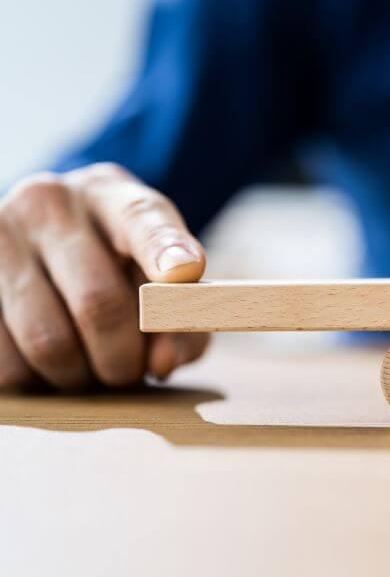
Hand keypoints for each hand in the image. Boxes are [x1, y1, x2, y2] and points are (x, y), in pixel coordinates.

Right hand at [0, 163, 209, 391]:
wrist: (46, 242)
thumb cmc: (120, 266)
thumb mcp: (162, 278)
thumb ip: (182, 318)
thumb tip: (161, 362)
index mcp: (113, 194)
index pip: (142, 219)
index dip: (163, 250)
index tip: (184, 271)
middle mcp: (51, 202)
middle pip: (99, 303)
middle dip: (124, 358)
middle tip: (131, 371)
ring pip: (48, 340)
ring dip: (81, 376)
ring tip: (92, 367)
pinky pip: (7, 363)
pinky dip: (38, 381)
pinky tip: (50, 362)